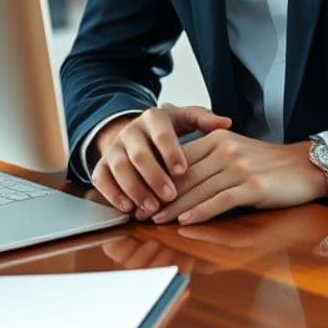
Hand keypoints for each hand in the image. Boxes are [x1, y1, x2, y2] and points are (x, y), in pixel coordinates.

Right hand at [91, 104, 232, 217]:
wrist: (135, 135)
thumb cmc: (168, 132)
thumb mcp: (185, 120)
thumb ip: (204, 120)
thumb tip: (226, 123)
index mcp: (153, 118)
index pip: (161, 133)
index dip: (171, 153)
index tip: (183, 171)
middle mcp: (130, 131)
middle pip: (139, 155)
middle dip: (154, 177)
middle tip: (170, 196)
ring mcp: (114, 148)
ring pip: (119, 169)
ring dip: (135, 190)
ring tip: (152, 208)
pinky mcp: (101, 165)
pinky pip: (102, 180)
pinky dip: (113, 195)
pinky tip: (128, 209)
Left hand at [149, 131, 327, 223]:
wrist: (306, 166)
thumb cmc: (269, 164)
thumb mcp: (236, 152)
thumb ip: (209, 159)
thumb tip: (179, 178)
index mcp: (218, 139)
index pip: (179, 160)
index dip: (158, 179)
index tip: (142, 195)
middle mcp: (226, 150)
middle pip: (184, 177)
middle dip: (160, 197)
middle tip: (141, 213)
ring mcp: (240, 168)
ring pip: (198, 190)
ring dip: (175, 208)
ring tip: (157, 221)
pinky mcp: (253, 187)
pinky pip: (220, 201)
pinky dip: (201, 212)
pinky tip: (186, 223)